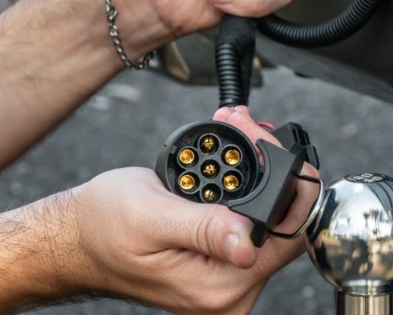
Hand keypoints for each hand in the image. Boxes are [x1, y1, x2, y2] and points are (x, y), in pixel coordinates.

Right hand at [69, 108, 319, 313]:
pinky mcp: (222, 267)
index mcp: (218, 285)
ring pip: (270, 220)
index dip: (289, 182)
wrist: (78, 240)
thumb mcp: (152, 217)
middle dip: (273, 166)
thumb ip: (205, 229)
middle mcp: (230, 291)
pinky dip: (248, 189)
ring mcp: (228, 280)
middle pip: (283, 223)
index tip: (265, 140)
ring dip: (261, 173)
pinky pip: (252, 224)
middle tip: (247, 127)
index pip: (288, 234)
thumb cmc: (103, 228)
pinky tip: (234, 162)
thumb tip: (247, 243)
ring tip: (238, 132)